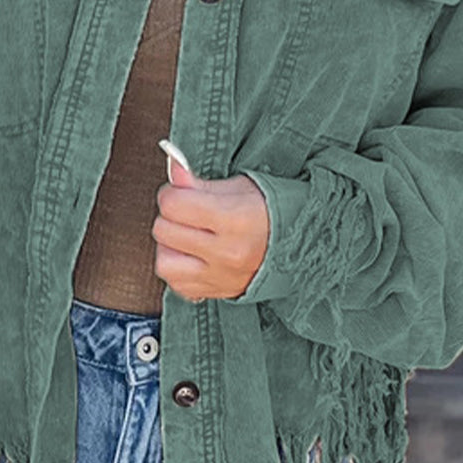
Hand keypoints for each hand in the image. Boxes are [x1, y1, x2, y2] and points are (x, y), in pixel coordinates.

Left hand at [152, 156, 268, 302]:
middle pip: (164, 230)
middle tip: (188, 211)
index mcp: (234, 219)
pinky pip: (176, 284)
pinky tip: (193, 256)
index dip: (172, 193)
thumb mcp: (239, 187)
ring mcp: (220, 277)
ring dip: (170, 246)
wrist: (299, 245)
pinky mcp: (216, 293)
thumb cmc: (269, 211)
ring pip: (164, 262)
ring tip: (188, 236)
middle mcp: (226, 252)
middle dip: (171, 216)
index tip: (183, 192)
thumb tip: (172, 169)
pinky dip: (178, 269)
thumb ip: (198, 183)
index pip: (173, 204)